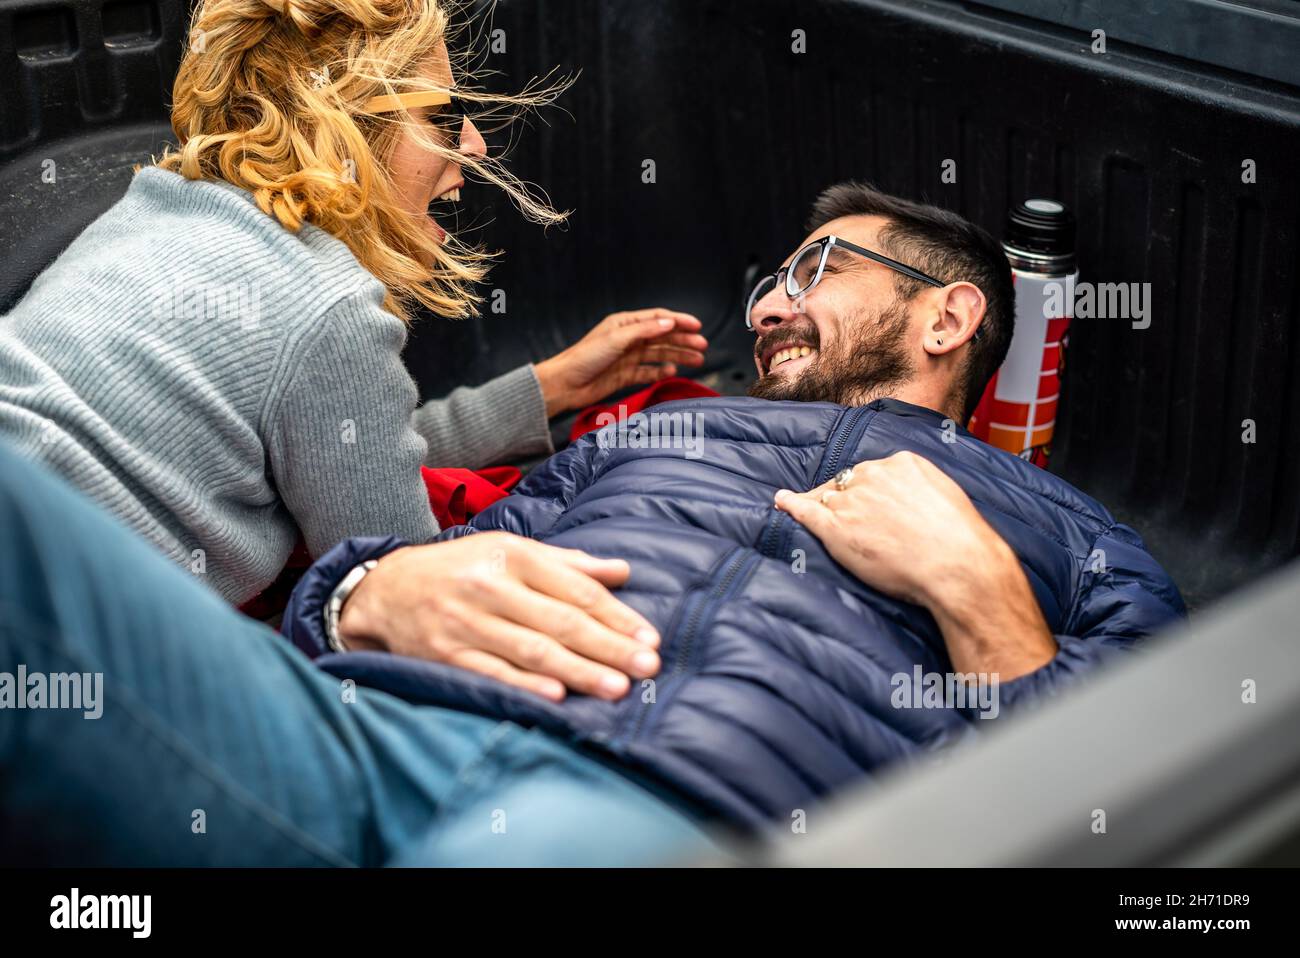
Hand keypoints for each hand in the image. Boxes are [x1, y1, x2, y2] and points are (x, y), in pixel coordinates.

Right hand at [337, 532, 661, 701]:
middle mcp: (491, 587)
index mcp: (513, 556)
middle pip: (561, 621)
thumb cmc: (461, 569)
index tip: (648, 637)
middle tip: (648, 665)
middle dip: (609, 646)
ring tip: (617, 687)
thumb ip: (566, 563)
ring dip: (580, 671)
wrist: (385, 590)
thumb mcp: (510, 551)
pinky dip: (526, 685)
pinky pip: (494, 673)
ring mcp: (467, 623)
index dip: (616, 615)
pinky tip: (557, 695)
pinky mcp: (446, 655)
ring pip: (533, 650)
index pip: (576, 588)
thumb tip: (622, 571)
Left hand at [533, 308, 707, 416]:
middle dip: (683, 341)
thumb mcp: (617, 339)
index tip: (697, 326)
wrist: (565, 384)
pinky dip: (661, 372)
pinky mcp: (625, 375)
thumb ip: (645, 331)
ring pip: (659, 355)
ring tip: (696, 360)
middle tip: (702, 346)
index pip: (658, 319)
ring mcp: (628, 358)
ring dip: (678, 356)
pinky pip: (648, 372)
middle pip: (662, 337)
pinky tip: (672, 372)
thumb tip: (669, 323)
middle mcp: (628, 339)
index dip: (678, 321)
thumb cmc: (584, 358)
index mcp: (625, 324)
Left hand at [774, 451, 1055, 679]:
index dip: (866, 490)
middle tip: (850, 518)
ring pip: (828, 498)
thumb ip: (921, 489)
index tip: (867, 502)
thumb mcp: (945, 496)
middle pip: (847, 482)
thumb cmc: (959, 538)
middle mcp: (872, 476)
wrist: (956, 564)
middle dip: (846, 498)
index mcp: (901, 464)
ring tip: (811, 512)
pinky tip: (782, 502)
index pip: (872, 472)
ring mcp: (851, 501)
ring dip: (821, 506)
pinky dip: (791, 505)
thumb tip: (914, 497)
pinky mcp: (836, 528)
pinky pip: (805, 511)